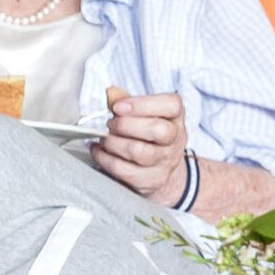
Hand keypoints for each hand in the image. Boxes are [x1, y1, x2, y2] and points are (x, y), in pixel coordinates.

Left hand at [91, 86, 188, 206]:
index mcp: (175, 118)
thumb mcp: (147, 115)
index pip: (171, 105)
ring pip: (138, 151)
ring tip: (103, 137)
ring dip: (113, 142)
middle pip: (156, 130)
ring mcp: (165, 162)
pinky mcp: (151, 181)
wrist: (166, 171)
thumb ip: (129, 102)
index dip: (142, 104)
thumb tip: (110, 94)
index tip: (119, 106)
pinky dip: (105, 158)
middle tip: (110, 123)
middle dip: (125, 125)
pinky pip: (124, 170)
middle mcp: (175, 140)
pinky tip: (98, 151)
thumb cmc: (150, 136)